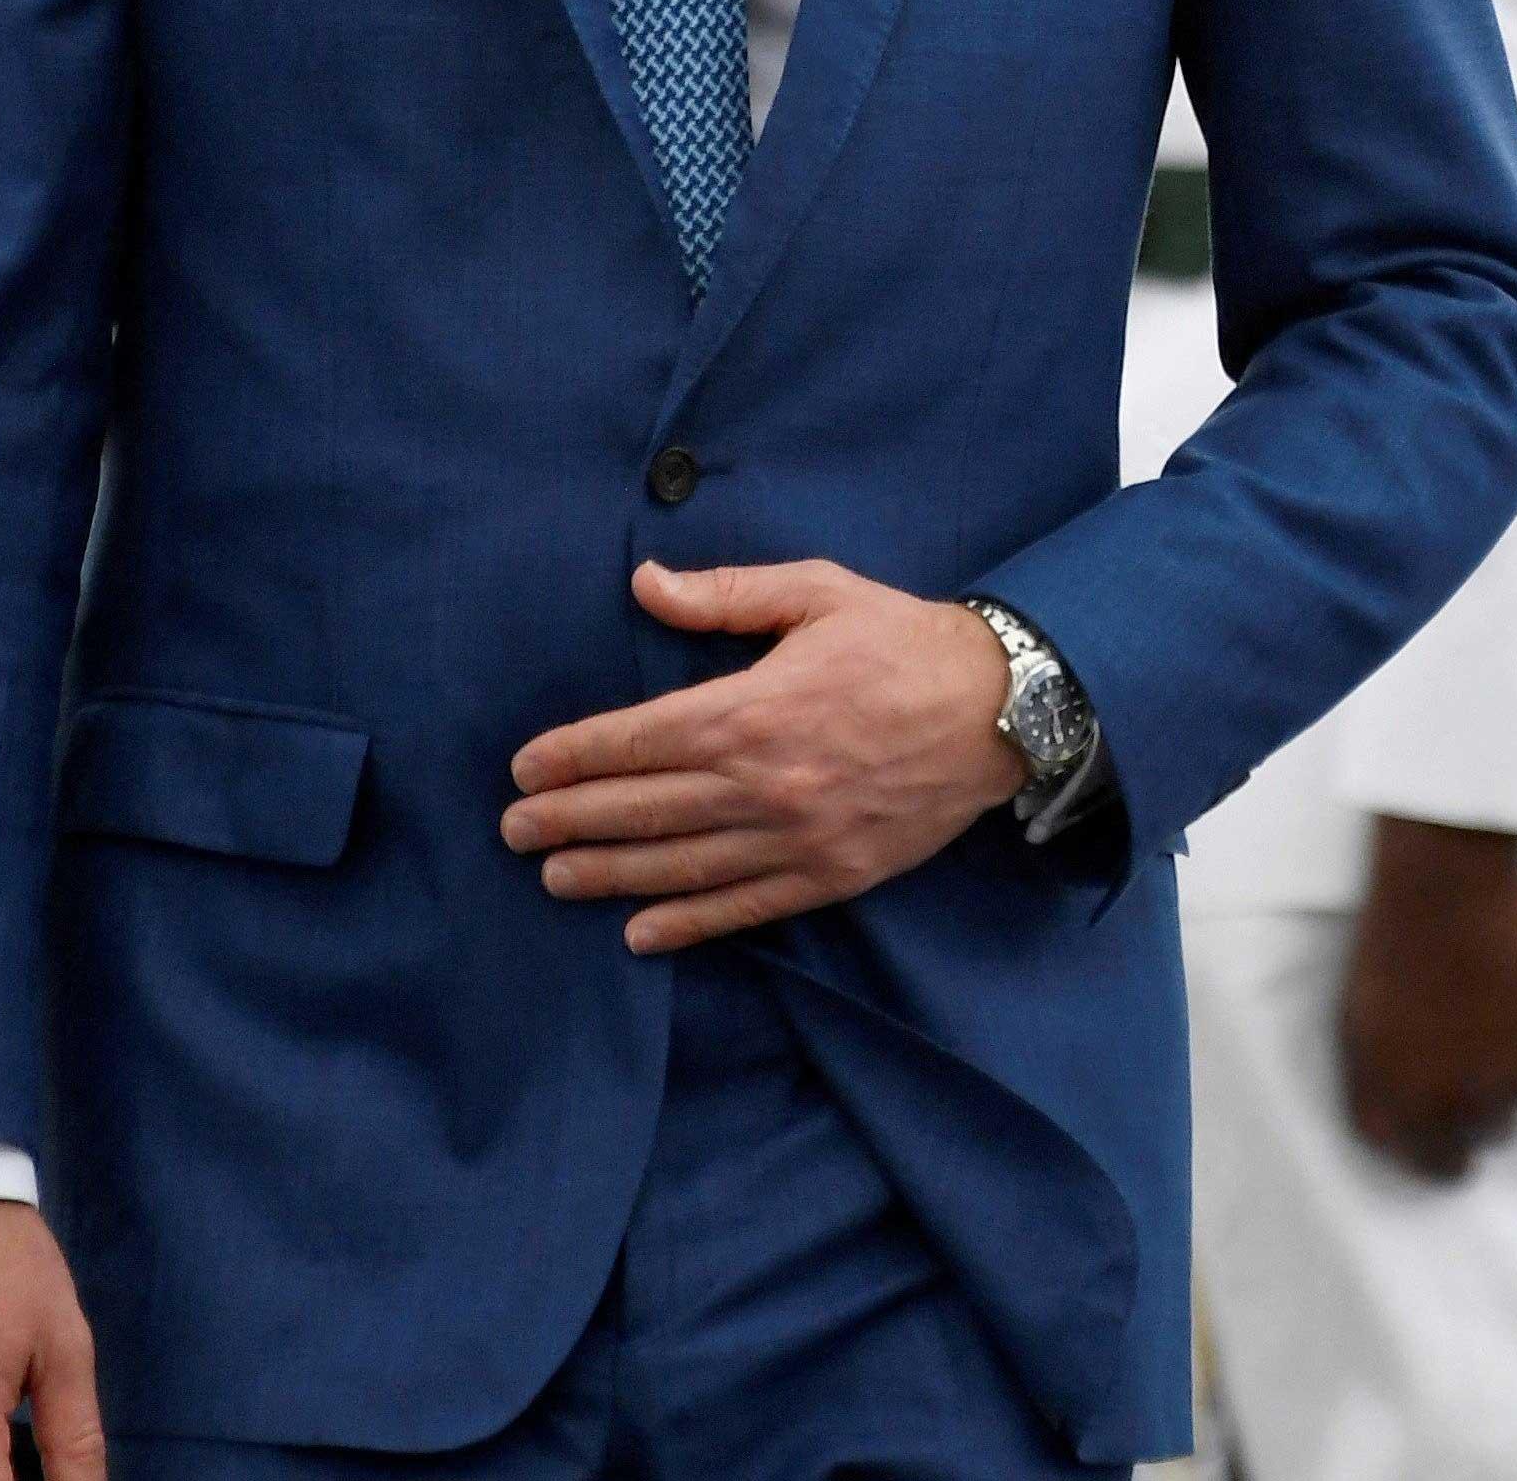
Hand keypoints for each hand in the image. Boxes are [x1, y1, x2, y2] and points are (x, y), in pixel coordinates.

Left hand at [505, 558, 1020, 952]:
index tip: (524, 770)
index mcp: (752, 707)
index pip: (636, 739)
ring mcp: (797, 836)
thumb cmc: (903, 639)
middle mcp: (763, 782)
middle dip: (569, 820)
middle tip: (514, 832)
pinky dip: (687, 923)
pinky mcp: (831, 874)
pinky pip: (743, 906)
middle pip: (642, 808)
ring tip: (554, 878)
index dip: (571, 757)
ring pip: (680, 865)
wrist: (1002, 707)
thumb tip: (644, 584)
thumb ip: (726, 593)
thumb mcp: (817, 591)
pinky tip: (639, 932)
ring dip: (608, 875)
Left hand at [1336, 817, 1516, 1179]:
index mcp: (1408, 1108)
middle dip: (1481, 1110)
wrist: (1444, 885)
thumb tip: (1409, 1139)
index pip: (1434, 1168)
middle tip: (1475, 1058)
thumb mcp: (1359, 1036)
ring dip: (1514, 1069)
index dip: (1444, 1160)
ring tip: (1493, 1010)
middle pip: (1488, 1135)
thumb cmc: (1392, 952)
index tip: (1454, 1149)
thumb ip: (1383, 1099)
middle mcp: (1465, 1105)